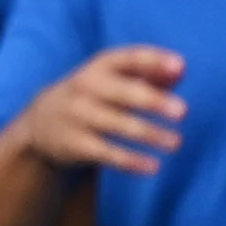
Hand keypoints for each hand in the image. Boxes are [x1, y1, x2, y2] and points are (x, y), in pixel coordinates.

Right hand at [13, 45, 186, 176]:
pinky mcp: (75, 144)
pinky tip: (153, 167)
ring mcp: (78, 115)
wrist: (42, 123)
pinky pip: (106, 153)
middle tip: (183, 111)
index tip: (180, 66)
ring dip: (148, 134)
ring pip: (117, 124)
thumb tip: (181, 68)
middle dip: (152, 100)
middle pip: (123, 92)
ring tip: (176, 143)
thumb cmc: (97, 96)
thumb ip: (149, 72)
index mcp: (101, 67)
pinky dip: (130, 161)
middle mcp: (87, 87)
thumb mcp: (115, 78)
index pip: (128, 58)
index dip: (153, 61)